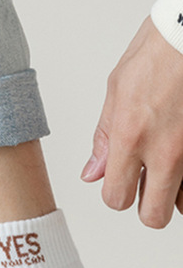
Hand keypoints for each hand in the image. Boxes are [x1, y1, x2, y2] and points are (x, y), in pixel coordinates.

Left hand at [81, 17, 182, 227]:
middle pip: (153, 216)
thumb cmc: (158, 51)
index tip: (120, 183)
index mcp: (130, 136)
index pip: (115, 198)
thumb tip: (93, 172)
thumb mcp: (117, 90)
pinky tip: (182, 153)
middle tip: (146, 185)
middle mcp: (165, 151)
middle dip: (146, 206)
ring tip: (168, 166)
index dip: (116, 195)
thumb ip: (104, 137)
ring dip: (174, 192)